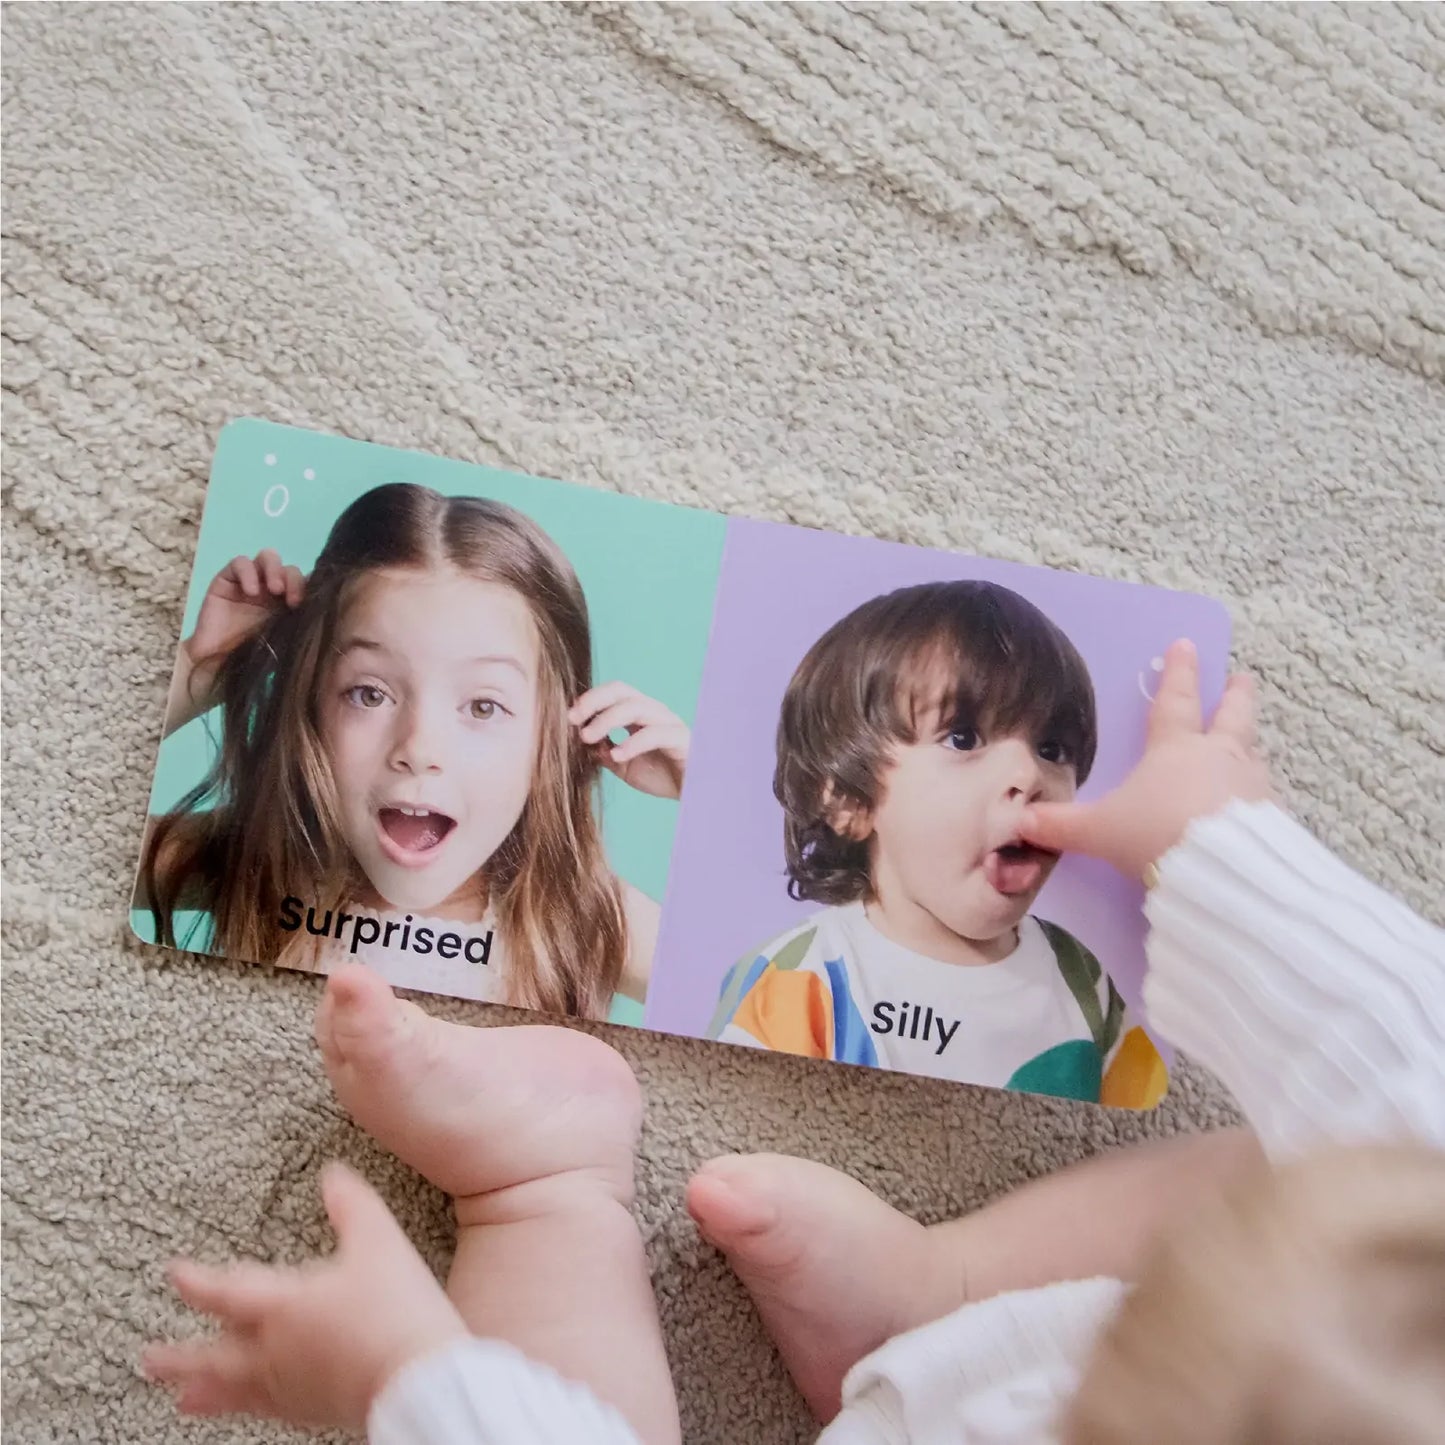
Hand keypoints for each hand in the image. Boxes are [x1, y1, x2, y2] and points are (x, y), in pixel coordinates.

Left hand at [142, 1163, 466, 1431]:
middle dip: (178, 1355)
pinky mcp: (311, 1410)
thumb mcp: (379, 1241)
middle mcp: (276, 1350)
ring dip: (201, 1389)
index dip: (195, 1281)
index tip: (173, 1273)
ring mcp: (291, 1385)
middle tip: (147, 1358)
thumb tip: (332, 1177)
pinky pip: (264, 1408)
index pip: (226, 1292)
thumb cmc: (396, 1310)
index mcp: (284, 1306)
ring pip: (232, 1389)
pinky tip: (245, 1406)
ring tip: (179, 1398)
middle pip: (213, 1355)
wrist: (418, 1379)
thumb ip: (352, 1205)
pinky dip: (242, 1407)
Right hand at [165, 551, 305, 734]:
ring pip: (267, 557)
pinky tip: (251, 591)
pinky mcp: (226, 580)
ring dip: (274, 569)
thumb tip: (333, 626)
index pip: (304, 582)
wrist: (216, 667)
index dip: (309, 588)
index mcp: (287, 603)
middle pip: (288, 568)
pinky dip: (247, 571)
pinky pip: (239, 563)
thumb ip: (301, 630)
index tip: (309, 606)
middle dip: (293, 579)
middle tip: (292, 599)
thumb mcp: (284, 645)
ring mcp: (249, 582)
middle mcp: (270, 590)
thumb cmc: (252, 658)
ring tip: (274, 589)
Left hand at [570, 682, 689, 799]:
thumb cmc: (661, 776)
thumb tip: (579, 739)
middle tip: (573, 719)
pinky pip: (655, 734)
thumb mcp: (623, 765)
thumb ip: (604, 750)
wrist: (691, 795)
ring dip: (608, 720)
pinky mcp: (681, 738)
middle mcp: (654, 712)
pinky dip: (632, 743)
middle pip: (622, 692)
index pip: (614, 692)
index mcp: (640, 713)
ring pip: (636, 708)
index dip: (590, 699)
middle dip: (595, 701)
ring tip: (588, 738)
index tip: (569, 717)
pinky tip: (617, 755)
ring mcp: (669, 722)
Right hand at [1020, 639, 1273, 880]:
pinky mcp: (1270, 820)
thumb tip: (1020, 822)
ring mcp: (1250, 787)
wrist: (1219, 872)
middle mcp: (1218, 758)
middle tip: (1242, 676)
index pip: (1174, 702)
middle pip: (1231, 716)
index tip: (1185, 645)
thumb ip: (1061, 825)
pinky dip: (1258, 794)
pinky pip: (1264, 797)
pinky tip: (1257, 804)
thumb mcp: (1099, 831)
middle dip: (1234, 696)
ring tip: (1252, 742)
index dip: (1178, 673)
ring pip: (1253, 754)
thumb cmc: (1154, 834)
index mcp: (1175, 749)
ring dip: (1251, 744)